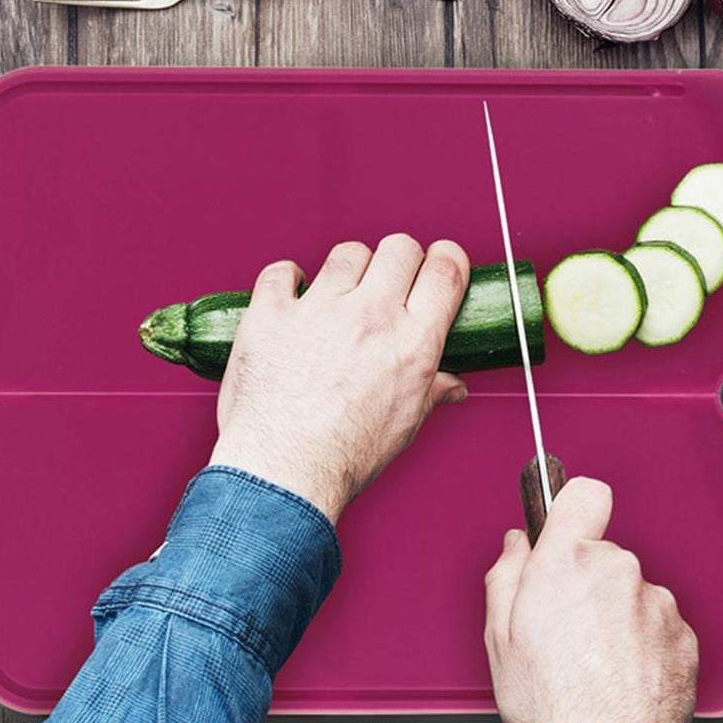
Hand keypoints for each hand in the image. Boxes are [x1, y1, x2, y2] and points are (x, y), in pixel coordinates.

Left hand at [211, 235, 470, 522]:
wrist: (282, 474)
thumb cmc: (343, 456)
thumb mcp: (404, 424)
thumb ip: (430, 391)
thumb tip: (451, 386)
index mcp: (412, 343)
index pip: (445, 270)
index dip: (446, 257)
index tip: (437, 261)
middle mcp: (370, 317)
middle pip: (399, 248)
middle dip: (399, 258)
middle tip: (388, 278)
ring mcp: (319, 311)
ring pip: (347, 253)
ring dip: (348, 268)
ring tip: (339, 293)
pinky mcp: (272, 314)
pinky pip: (282, 272)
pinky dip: (288, 280)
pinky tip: (292, 297)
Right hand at [484, 478, 698, 722]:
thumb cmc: (551, 706)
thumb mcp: (498, 638)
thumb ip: (506, 574)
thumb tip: (517, 546)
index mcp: (568, 561)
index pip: (584, 494)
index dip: (573, 508)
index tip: (566, 527)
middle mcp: (618, 570)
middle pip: (602, 554)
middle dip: (586, 581)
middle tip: (566, 629)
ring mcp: (656, 602)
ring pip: (631, 592)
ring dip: (617, 616)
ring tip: (597, 665)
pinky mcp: (683, 635)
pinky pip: (657, 625)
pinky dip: (643, 644)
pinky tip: (623, 678)